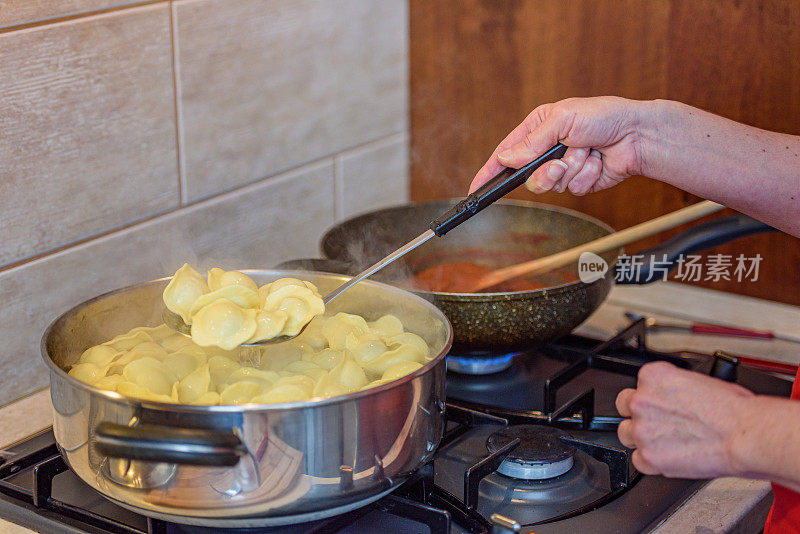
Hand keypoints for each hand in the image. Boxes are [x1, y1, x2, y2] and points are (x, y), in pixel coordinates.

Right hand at [469, 96, 647, 194]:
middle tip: (560, 161)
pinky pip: (573, 189)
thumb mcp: (562, 120)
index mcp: (537, 129)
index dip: (490, 171)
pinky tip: (597, 161)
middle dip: (545, 172)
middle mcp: (547, 150)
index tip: (476, 188)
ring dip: (571, 170)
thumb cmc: (603, 116)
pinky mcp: (579, 181)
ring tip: (586, 153)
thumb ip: (532, 142)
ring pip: (550, 185)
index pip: (506, 152)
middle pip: (527, 176)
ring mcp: (563, 167)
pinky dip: (586, 176)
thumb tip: (505, 158)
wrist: (637, 135)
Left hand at [615, 361, 754, 478]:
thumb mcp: (698, 381)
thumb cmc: (732, 410)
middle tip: (660, 423)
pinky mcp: (648, 456)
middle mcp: (642, 401)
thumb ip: (673, 389)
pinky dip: (652, 461)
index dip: (652, 396)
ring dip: (642, 438)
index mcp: (653, 377)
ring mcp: (643, 429)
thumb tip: (671, 397)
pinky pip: (638, 460)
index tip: (663, 404)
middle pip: (625, 406)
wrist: (746, 435)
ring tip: (666, 442)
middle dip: (640, 415)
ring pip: (626, 433)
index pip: (639, 385)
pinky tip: (671, 457)